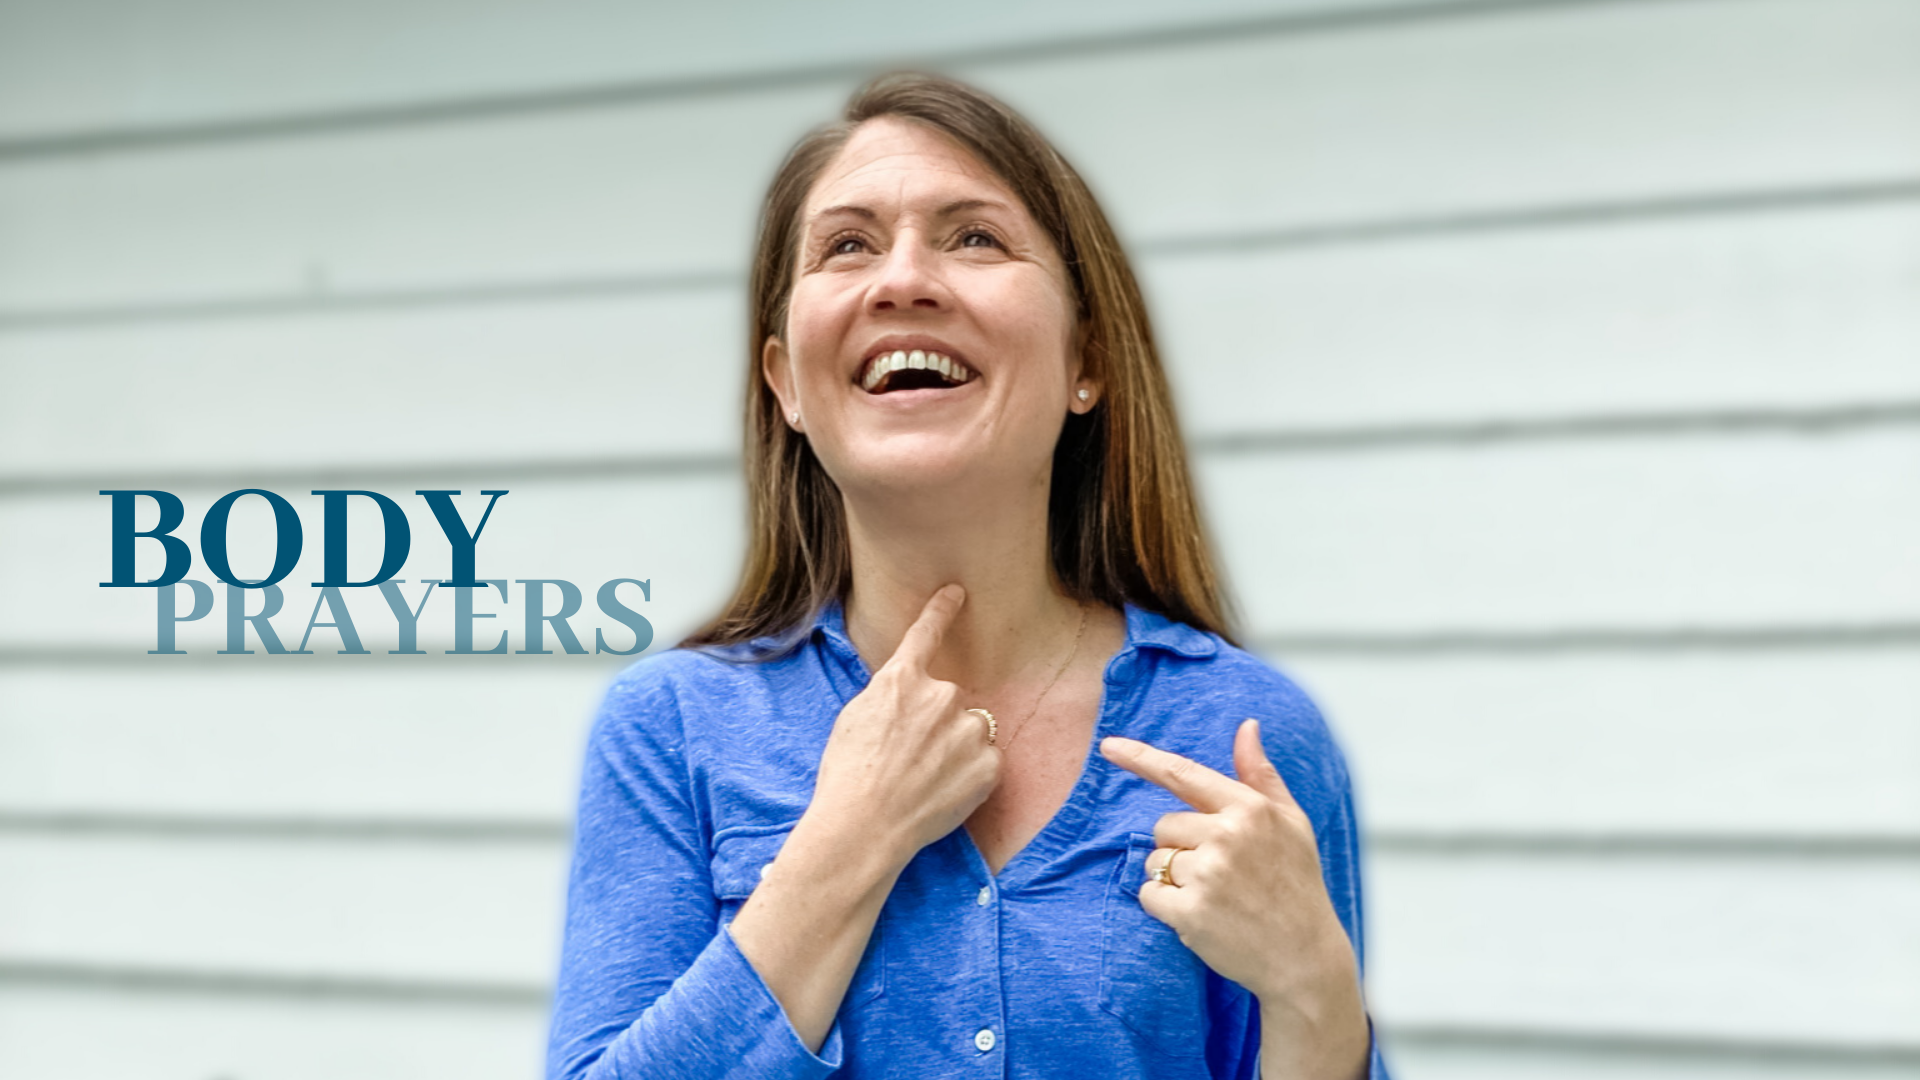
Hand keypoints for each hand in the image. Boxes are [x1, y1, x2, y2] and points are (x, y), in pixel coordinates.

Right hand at [810, 584, 1001, 860]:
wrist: (864, 826)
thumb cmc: (847, 776)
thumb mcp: (855, 718)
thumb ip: (889, 696)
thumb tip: (906, 695)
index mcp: (902, 680)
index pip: (926, 634)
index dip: (942, 610)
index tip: (957, 592)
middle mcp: (942, 696)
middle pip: (951, 700)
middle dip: (939, 724)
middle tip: (912, 760)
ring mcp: (968, 730)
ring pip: (972, 730)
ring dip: (958, 748)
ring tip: (927, 780)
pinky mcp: (988, 765)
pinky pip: (987, 761)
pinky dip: (972, 776)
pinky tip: (944, 794)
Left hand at [1100, 719, 1368, 1078]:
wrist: (1304, 957)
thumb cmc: (1297, 885)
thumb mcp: (1291, 822)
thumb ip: (1261, 775)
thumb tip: (1247, 726)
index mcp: (1249, 809)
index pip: (1183, 774)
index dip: (1140, 758)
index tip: (1107, 745)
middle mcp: (1227, 835)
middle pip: (1163, 825)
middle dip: (1181, 846)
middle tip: (1221, 873)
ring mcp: (1208, 874)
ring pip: (1155, 860)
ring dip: (1174, 878)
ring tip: (1217, 896)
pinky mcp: (1190, 911)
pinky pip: (1149, 895)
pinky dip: (1165, 907)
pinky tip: (1201, 916)